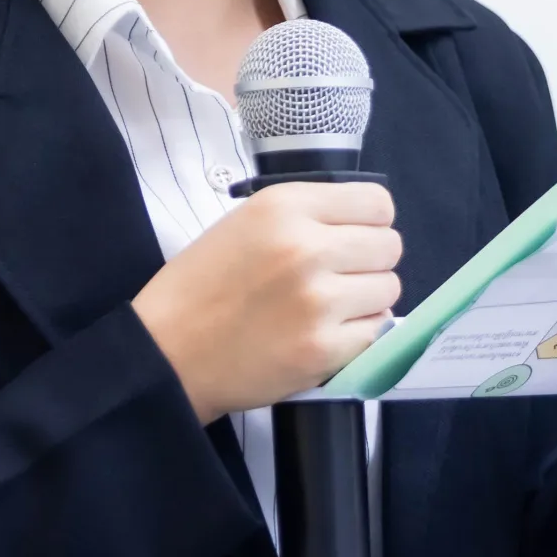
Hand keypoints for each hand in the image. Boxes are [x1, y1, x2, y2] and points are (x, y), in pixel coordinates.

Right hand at [132, 181, 402, 422]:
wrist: (167, 353)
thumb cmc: (200, 287)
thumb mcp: (244, 223)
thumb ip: (304, 215)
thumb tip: (361, 225)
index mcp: (284, 207)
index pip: (376, 202)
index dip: (371, 222)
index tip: (356, 236)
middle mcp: (306, 247)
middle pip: (389, 245)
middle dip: (371, 261)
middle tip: (340, 276)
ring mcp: (318, 301)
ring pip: (388, 289)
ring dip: (367, 298)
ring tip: (329, 307)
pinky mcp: (323, 349)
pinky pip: (376, 331)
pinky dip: (359, 334)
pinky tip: (326, 332)